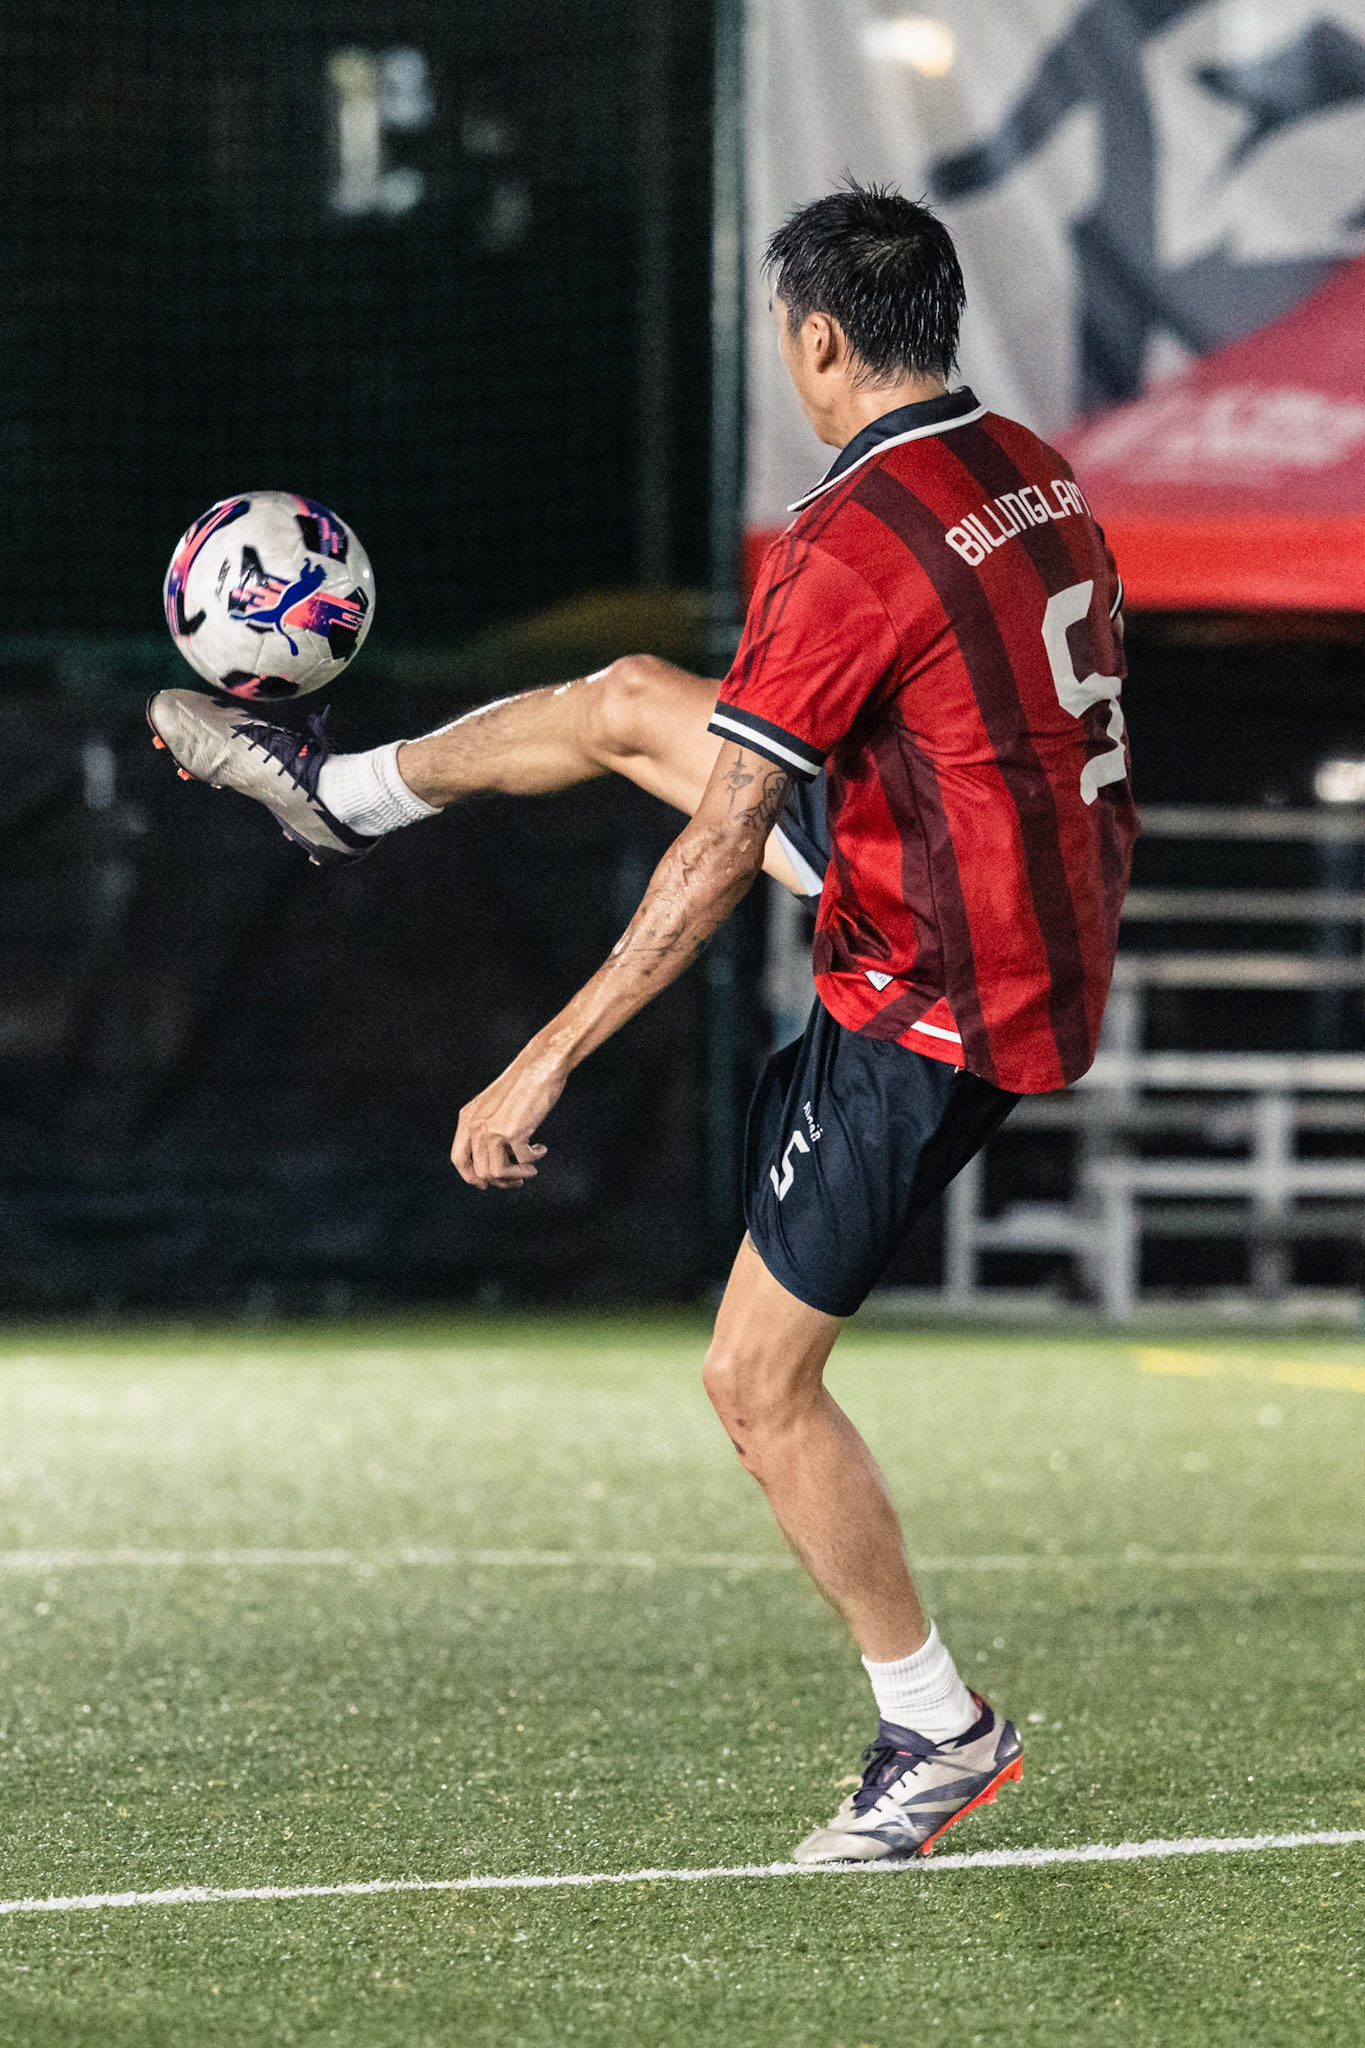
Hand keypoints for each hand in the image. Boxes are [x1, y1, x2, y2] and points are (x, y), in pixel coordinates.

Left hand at [452, 1047, 563, 1189]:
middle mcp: (476, 1125)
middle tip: (519, 1179)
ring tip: (531, 1169)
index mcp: (468, 1118)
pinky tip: (541, 1149)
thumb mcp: (495, 1106)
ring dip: (518, 1175)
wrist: (541, 1065)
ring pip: (498, 1172)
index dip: (471, 1177)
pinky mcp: (514, 1132)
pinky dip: (534, 1159)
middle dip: (502, 1181)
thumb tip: (497, 1164)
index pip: (459, 1159)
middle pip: (481, 1172)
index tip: (488, 1184)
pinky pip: (523, 1161)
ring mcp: (493, 1129)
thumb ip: (489, 1129)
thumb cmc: (523, 1084)